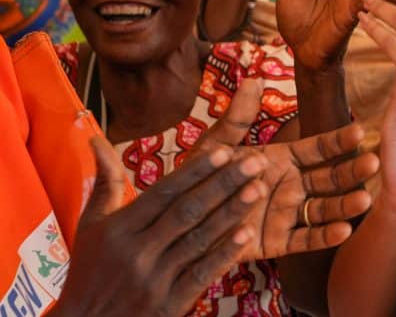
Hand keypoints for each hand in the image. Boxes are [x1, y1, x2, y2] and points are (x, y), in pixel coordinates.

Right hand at [53, 138, 268, 316]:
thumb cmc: (90, 270)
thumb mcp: (91, 226)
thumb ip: (105, 183)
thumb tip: (98, 141)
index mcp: (119, 228)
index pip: (164, 192)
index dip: (196, 171)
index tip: (225, 151)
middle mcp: (137, 251)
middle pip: (187, 211)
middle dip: (224, 184)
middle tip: (256, 162)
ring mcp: (153, 279)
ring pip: (199, 239)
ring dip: (231, 213)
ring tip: (258, 189)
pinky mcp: (168, 304)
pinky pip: (201, 274)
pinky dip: (224, 254)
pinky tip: (247, 234)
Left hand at [190, 79, 378, 259]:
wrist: (178, 220)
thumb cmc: (199, 178)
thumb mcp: (216, 145)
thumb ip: (237, 117)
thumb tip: (253, 79)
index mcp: (283, 159)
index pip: (318, 148)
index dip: (339, 140)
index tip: (360, 129)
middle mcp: (291, 185)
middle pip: (330, 177)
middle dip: (352, 171)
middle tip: (374, 162)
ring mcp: (286, 214)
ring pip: (324, 208)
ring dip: (346, 204)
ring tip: (365, 198)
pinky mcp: (276, 242)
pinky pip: (305, 239)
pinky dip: (325, 236)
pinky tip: (344, 229)